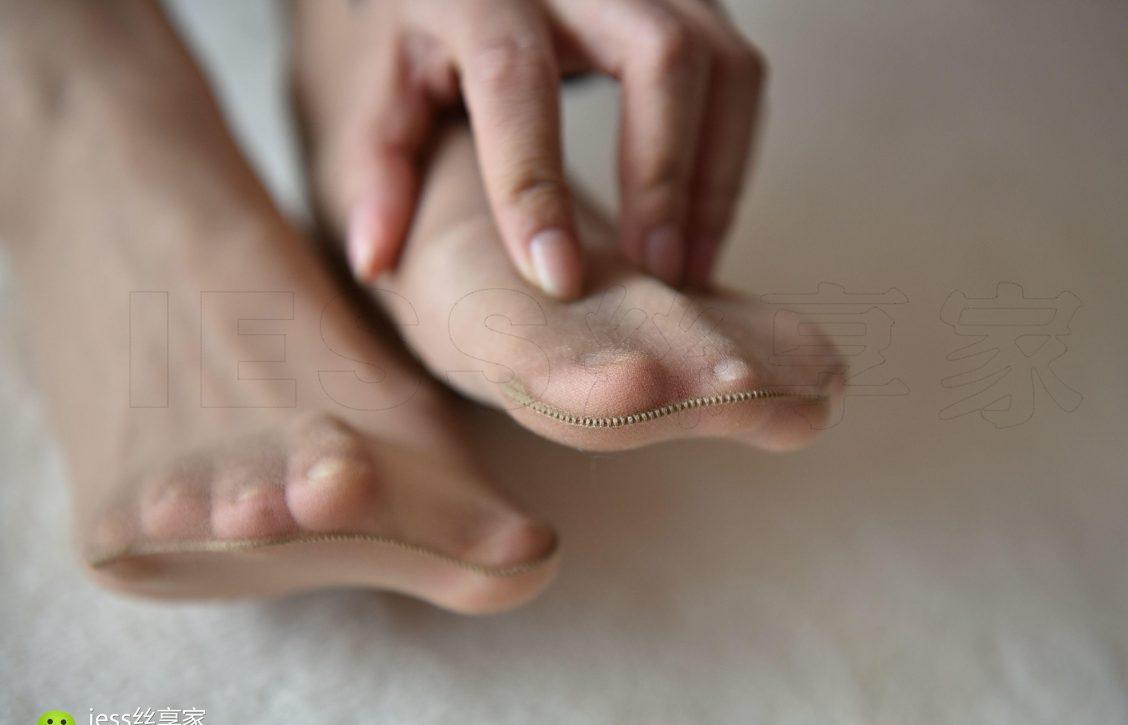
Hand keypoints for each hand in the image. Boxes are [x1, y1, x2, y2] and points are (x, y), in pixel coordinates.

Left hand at [337, 0, 765, 297]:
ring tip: (686, 269)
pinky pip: (740, 74)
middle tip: (652, 272)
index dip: (534, 184)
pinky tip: (699, 227)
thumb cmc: (422, 27)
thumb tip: (374, 261)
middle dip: (663, 173)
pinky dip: (730, 159)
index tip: (555, 279)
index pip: (513, 77)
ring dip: (714, 176)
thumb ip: (376, 167)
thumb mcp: (380, 83)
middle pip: (656, 53)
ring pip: (721, 63)